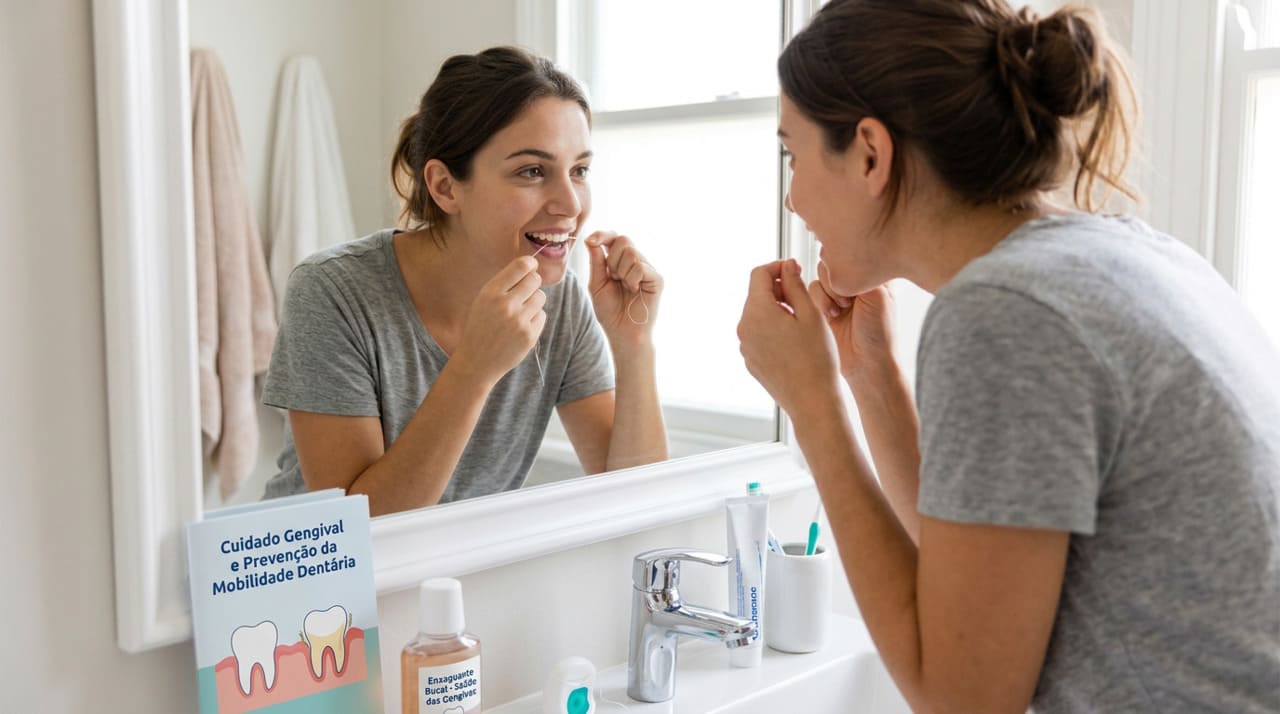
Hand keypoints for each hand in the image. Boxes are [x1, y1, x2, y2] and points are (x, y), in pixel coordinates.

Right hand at [453, 256, 546, 384]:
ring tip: (520, 312)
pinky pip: (542, 315)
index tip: (532, 265)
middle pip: (535, 279)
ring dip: (534, 301)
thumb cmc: (480, 327)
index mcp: (490, 293)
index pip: (520, 266)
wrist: (476, 362)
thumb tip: (530, 267)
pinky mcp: (529, 335)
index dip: (530, 263)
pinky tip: (521, 327)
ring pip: (540, 297)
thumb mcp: (482, 301)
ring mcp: (519, 321)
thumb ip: (503, 285)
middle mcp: (505, 305)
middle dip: (533, 283)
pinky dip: (534, 318)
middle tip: (525, 292)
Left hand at [585, 231, 661, 344]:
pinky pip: (640, 266)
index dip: (602, 235)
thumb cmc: (610, 312)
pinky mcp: (656, 279)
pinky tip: (634, 291)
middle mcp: (636, 262)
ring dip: (621, 272)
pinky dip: (631, 279)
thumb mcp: (597, 283)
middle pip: (623, 240)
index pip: (614, 238)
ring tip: (625, 288)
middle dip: (612, 259)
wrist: (622, 333)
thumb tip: (590, 240)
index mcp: (620, 261)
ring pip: (631, 252)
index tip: (590, 241)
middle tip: (614, 278)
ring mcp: (648, 269)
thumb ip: (596, 261)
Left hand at [737, 259, 841, 415]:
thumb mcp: (811, 314)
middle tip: (803, 297)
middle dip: (777, 289)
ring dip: (775, 309)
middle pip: (756, 294)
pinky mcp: (750, 360)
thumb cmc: (817, 357)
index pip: (758, 274)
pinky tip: (794, 340)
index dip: (778, 267)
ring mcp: (745, 346)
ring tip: (802, 320)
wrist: (811, 401)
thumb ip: (795, 284)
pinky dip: (772, 328)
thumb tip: (787, 264)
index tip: (796, 270)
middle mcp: (744, 328)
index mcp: (757, 312)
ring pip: (757, 314)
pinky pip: (758, 334)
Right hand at [807, 262, 897, 387]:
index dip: (848, 266)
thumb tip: (839, 255)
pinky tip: (832, 317)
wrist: (866, 364)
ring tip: (840, 311)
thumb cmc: (879, 333)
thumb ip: (861, 271)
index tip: (856, 286)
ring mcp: (839, 292)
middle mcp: (856, 280)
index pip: (852, 251)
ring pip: (819, 274)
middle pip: (831, 260)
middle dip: (836, 281)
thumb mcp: (878, 296)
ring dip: (827, 293)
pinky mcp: (824, 305)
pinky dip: (819, 302)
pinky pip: (811, 290)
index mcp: (874, 273)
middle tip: (848, 302)